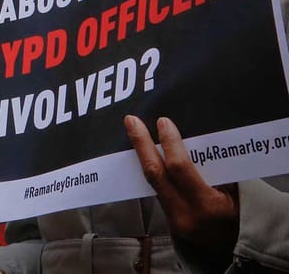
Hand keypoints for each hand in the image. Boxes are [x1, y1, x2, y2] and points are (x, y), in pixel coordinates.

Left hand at [125, 115, 238, 249]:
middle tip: (132, 121)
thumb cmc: (240, 216)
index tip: (163, 122)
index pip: (179, 168)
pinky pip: (155, 190)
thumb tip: (191, 140)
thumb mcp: (235, 193)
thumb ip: (215, 170)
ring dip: (142, 155)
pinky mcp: (167, 221)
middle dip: (141, 144)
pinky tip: (144, 154)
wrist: (234, 250)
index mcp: (208, 206)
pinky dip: (151, 170)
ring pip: (151, 182)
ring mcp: (173, 220)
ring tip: (134, 132)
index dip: (170, 143)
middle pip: (155, 174)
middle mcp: (185, 214)